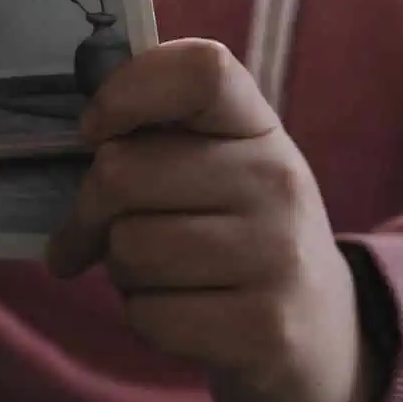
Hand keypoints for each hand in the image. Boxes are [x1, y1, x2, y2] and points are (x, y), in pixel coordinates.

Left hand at [47, 39, 379, 401]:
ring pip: (128, 248)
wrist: (321, 326)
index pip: (198, 72)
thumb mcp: (216, 163)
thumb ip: (155, 133)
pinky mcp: (266, 330)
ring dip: (121, 268)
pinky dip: (146, 318)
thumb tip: (81, 134)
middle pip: (122, 172)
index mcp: (257, 125)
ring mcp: (277, 255)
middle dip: (89, 210)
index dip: (126, 91)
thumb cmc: (235, 228)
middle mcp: (276, 180)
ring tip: (160, 271)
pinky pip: (148, 316)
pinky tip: (182, 311)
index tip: (93, 129)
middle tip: (94, 230)